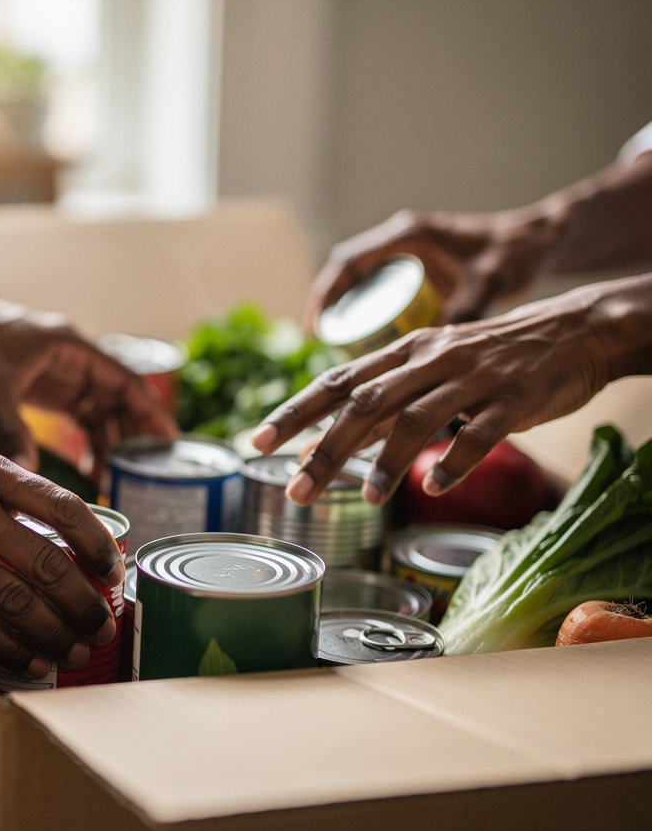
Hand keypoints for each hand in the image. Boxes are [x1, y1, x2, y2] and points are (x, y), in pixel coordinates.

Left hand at [0, 285, 177, 471]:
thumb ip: (8, 427)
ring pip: (100, 411)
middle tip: (152, 473)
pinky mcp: (40, 388)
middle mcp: (71, 360)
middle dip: (136, 435)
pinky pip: (76, 418)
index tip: (171, 442)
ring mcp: (57, 375)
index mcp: (71, 347)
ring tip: (121, 480)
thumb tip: (27, 472)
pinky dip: (85, 442)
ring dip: (111, 443)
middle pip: (119, 399)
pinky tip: (89, 470)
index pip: (126, 381)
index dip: (151, 412)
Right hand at [0, 419, 124, 676]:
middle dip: (87, 604)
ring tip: (78, 653)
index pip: (65, 508)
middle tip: (105, 627)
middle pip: (50, 565)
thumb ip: (0, 488)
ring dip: (57, 634)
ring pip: (17, 603)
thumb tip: (51, 528)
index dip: (100, 545)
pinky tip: (32, 660)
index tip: (115, 571)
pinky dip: (10, 647)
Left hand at [254, 282, 626, 506]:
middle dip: (325, 448)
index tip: (257, 441)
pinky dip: (453, 462)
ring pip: (417, 419)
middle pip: (366, 403)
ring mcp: (473, 378)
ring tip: (364, 498)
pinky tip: (432, 488)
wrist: (573, 332)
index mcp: (405, 351)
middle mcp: (430, 360)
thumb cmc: (489, 360)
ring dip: (385, 461)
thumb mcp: (429, 371)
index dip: (294, 411)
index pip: (336, 380)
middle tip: (294, 489)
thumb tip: (327, 444)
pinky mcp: (514, 400)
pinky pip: (479, 434)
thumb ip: (383, 407)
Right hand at [306, 206, 557, 329]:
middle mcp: (401, 242)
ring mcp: (407, 256)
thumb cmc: (516, 252)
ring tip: (340, 353)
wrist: (540, 241)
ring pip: (360, 285)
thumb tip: (442, 348)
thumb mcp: (491, 280)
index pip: (349, 262)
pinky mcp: (416, 272)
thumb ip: (468, 308)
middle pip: (347, 275)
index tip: (318, 326)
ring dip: (346, 315)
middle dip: (329, 309)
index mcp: (409, 235)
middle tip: (324, 347)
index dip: (326, 294)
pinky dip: (368, 316)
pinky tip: (369, 348)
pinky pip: (379, 292)